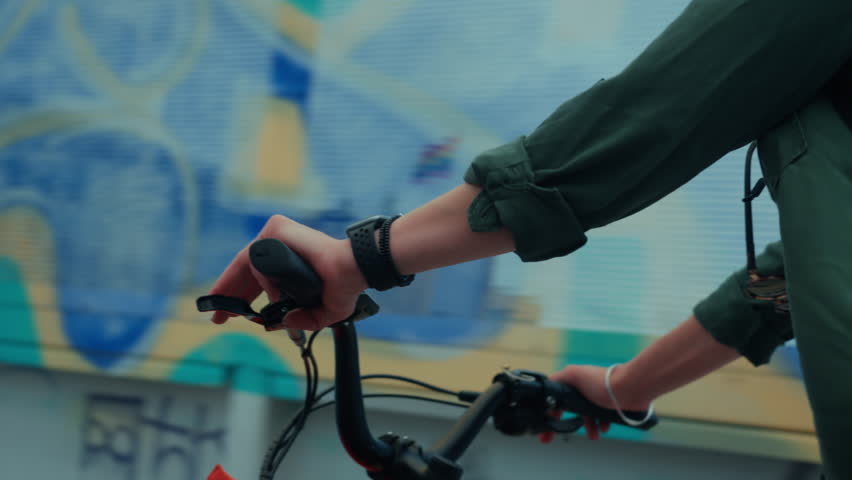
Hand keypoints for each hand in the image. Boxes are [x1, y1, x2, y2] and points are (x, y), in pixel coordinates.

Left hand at [206, 215, 366, 329]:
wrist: (353, 271)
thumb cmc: (343, 286)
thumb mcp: (319, 312)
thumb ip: (300, 320)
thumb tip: (278, 323)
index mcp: (288, 262)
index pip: (255, 276)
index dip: (240, 294)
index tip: (227, 313)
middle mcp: (280, 245)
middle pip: (243, 269)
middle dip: (228, 293)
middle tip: (216, 315)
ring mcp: (277, 235)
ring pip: (248, 266)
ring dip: (242, 292)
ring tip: (237, 311)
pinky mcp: (277, 229)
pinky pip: (258, 259)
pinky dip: (262, 279)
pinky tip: (273, 294)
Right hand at [538, 364, 649, 442]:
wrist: (630, 389)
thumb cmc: (603, 382)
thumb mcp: (575, 375)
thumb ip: (557, 378)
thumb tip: (545, 384)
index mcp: (573, 381)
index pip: (554, 398)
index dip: (548, 414)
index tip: (544, 428)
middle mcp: (583, 389)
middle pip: (568, 409)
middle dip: (563, 424)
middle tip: (553, 438)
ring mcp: (596, 398)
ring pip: (585, 416)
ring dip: (586, 427)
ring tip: (592, 435)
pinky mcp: (609, 406)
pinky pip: (600, 419)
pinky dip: (599, 425)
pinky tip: (602, 429)